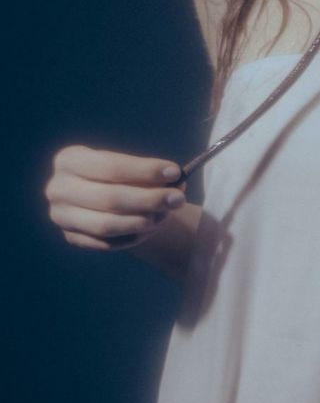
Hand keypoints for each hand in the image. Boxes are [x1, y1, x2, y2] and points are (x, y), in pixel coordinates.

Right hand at [44, 145, 186, 251]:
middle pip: (110, 198)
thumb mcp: (127, 166)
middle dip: (149, 199)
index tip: (176, 172)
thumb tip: (177, 181)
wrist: (100, 195)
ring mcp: (61, 216)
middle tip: (179, 199)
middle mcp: (58, 188)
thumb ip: (148, 173)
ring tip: (166, 215)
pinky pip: (106, 243)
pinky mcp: (70, 237)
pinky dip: (132, 237)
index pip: (111, 166)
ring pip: (107, 224)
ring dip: (143, 222)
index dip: (145, 170)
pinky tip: (151, 228)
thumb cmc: (119, 174)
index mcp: (69, 159)